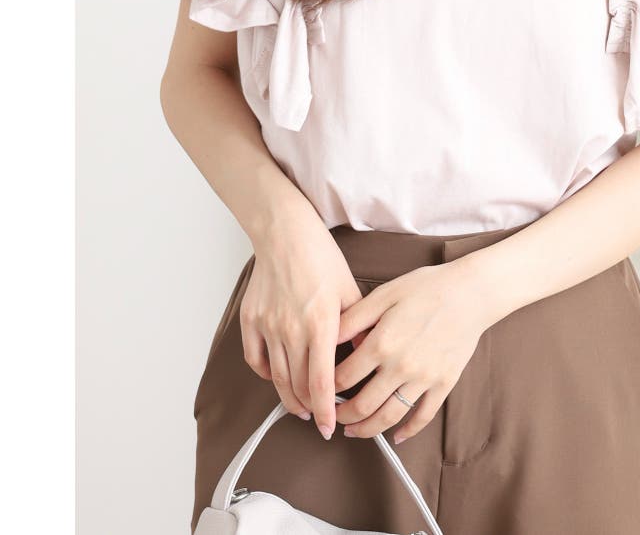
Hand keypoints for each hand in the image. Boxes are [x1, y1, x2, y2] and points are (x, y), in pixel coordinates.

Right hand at [240, 210, 365, 439]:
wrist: (285, 234)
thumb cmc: (321, 258)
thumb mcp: (350, 290)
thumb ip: (358, 326)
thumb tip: (367, 354)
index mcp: (320, 324)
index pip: (321, 382)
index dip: (325, 411)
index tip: (328, 427)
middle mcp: (291, 330)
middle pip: (298, 385)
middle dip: (310, 407)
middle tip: (319, 417)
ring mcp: (268, 326)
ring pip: (277, 377)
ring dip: (289, 397)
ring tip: (300, 407)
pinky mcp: (251, 320)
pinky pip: (256, 359)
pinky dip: (267, 374)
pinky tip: (278, 377)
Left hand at [332, 260, 490, 443]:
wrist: (471, 292)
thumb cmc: (427, 287)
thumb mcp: (384, 294)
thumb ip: (353, 318)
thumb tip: (326, 339)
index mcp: (382, 343)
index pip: (344, 378)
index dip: (327, 387)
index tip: (321, 390)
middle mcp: (401, 366)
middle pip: (362, 405)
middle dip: (342, 415)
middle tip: (332, 417)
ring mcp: (424, 378)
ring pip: (389, 417)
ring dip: (367, 430)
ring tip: (354, 431)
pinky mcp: (444, 383)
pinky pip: (423, 415)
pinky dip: (408, 431)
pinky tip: (397, 436)